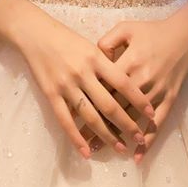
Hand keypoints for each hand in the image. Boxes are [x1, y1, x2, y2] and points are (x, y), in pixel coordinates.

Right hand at [15, 12, 155, 158]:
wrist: (36, 34)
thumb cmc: (67, 38)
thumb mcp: (91, 45)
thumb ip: (107, 63)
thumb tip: (126, 85)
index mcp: (96, 58)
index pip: (123, 83)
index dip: (139, 100)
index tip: (151, 114)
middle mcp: (83, 73)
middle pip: (109, 104)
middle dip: (127, 124)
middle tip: (140, 138)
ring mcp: (66, 85)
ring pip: (90, 116)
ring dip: (107, 135)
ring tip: (121, 148)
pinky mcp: (51, 94)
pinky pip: (65, 120)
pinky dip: (76, 138)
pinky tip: (87, 152)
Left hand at [93, 8, 187, 163]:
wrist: (185, 35)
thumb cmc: (152, 31)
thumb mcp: (126, 28)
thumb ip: (106, 42)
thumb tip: (93, 59)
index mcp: (129, 62)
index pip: (104, 87)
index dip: (89, 101)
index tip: (73, 115)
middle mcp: (142, 80)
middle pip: (116, 107)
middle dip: (98, 125)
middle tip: (82, 140)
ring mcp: (156, 92)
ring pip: (133, 119)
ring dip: (118, 136)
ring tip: (101, 149)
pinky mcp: (169, 99)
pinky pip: (157, 123)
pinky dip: (147, 141)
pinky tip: (137, 156)